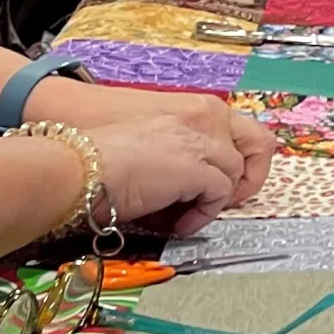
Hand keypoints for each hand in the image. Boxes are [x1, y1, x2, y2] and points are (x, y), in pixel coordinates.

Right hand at [25, 73, 271, 206]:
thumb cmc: (99, 161)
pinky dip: (205, 213)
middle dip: (247, 174)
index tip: (223, 181)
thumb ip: (179, 154)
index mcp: (188, 110)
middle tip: (225, 199)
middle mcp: (200, 118)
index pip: (237, 128)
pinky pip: (220, 194)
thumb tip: (192, 185)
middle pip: (256, 143)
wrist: (78, 167)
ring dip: (218, 199)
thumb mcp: (150, 145)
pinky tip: (182, 223)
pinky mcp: (195, 168)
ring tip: (190, 214)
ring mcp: (199, 142)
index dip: (237, 158)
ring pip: (235, 173)